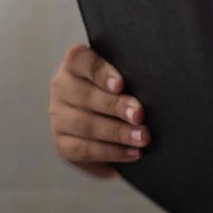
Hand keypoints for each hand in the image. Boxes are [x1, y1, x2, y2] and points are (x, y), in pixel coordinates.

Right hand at [48, 43, 148, 179]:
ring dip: (117, 133)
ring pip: (86, 125)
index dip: (100, 72)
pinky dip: (111, 152)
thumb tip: (154, 87)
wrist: (103, 119)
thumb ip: (129, 76)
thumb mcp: (120, 77)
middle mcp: (61, 88)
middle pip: (86, 96)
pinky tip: (132, 153)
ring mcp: (59, 116)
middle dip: (116, 107)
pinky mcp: (62, 142)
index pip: (80, 60)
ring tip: (142, 137)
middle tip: (139, 115)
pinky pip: (85, 149)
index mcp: (74, 65)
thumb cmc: (117, 91)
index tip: (120, 84)